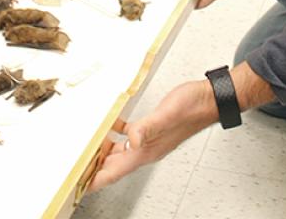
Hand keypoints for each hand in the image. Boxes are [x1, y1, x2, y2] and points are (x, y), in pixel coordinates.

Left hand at [88, 79, 216, 190]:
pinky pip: (129, 136)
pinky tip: (114, 126)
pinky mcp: (153, 129)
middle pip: (113, 166)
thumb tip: (131, 139)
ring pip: (119, 153)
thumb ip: (147, 127)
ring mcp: (150, 140)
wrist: (208, 99)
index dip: (95, 180)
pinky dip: (118, 134)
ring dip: (104, 152)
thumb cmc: (193, 107)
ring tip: (89, 148)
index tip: (78, 186)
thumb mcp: (167, 114)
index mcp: (147, 151)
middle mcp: (147, 149)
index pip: (115, 172)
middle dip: (94, 168)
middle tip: (76, 166)